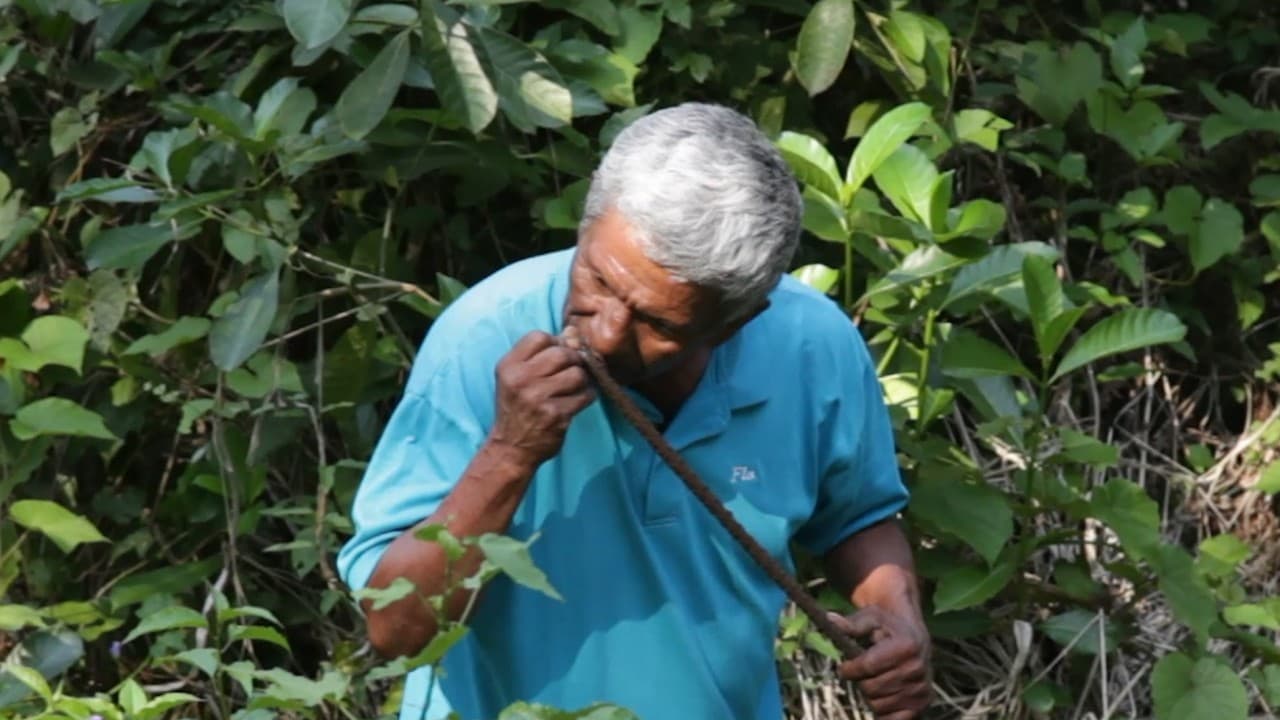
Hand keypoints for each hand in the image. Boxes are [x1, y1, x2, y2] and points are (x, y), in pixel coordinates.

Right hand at [487, 327, 594, 465]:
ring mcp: (538, 398)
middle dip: (573, 360)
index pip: (539, 337)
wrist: (511, 448)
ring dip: (582, 380)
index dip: (554, 343)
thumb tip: (573, 332)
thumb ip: (541, 354)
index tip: (557, 356)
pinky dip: (586, 396)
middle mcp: (521, 379)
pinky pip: (585, 395)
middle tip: (571, 372)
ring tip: (573, 389)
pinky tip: (576, 402)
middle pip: (562, 353)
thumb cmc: (517, 408)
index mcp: (508, 366)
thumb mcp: (517, 377)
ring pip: (577, 374)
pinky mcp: (556, 415)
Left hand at [829, 606, 931, 718]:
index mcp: (906, 646)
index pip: (867, 667)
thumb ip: (851, 624)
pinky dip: (884, 712)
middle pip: (871, 688)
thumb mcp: (870, 617)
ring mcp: (922, 688)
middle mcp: (918, 668)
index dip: (849, 669)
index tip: (844, 667)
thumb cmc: (887, 625)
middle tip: (861, 673)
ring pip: (880, 705)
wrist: (913, 635)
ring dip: (871, 696)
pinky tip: (882, 698)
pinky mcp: (923, 703)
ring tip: (875, 679)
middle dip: (860, 681)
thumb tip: (829, 619)